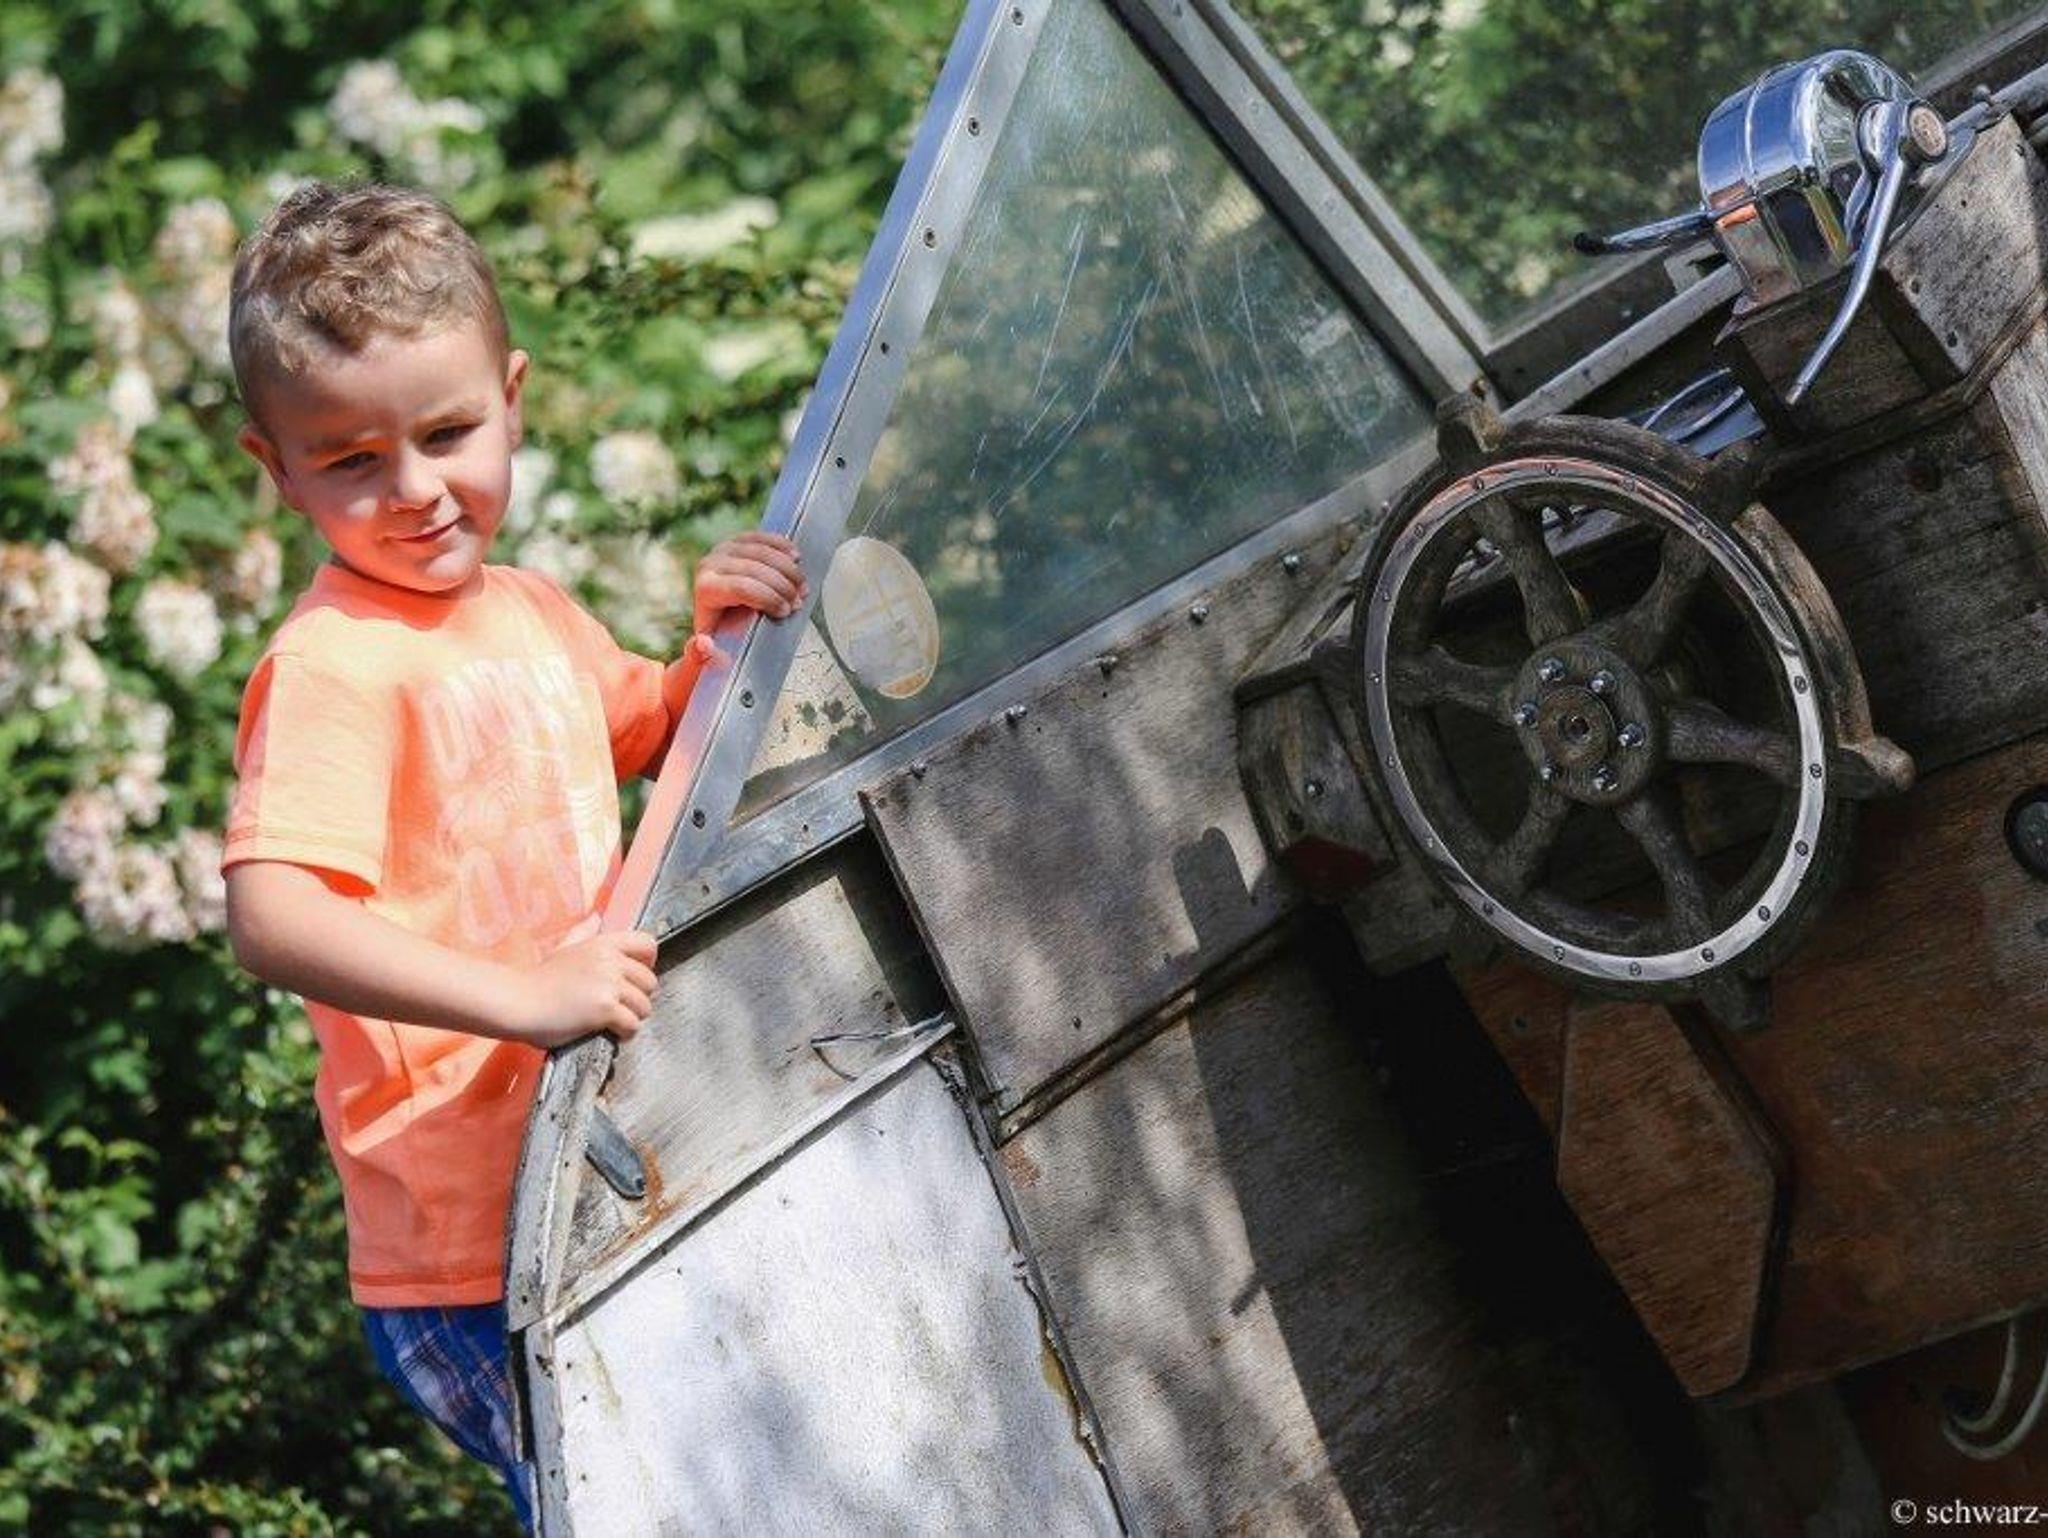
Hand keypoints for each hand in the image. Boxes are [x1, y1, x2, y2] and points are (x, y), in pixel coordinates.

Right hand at [511, 929, 659, 1046]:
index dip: (648, 963)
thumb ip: (584, 932)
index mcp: (603, 944)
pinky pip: (633, 1025)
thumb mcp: (564, 948)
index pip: (648, 944)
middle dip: (638, 998)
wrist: (517, 1002)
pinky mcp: (605, 1009)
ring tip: (613, 1022)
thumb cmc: (538, 980)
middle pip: (650, 981)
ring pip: (644, 1005)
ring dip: (632, 1018)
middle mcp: (610, 961)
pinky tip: (610, 1033)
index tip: (635, 978)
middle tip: (619, 1007)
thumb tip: (596, 917)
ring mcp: (609, 984)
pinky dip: (625, 1033)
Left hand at [692, 531, 806, 642]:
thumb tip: (704, 644)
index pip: (741, 588)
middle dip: (783, 586)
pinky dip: (782, 546)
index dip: (769, 598)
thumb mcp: (706, 652)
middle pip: (755, 569)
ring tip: (801, 588)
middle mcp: (710, 565)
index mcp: (705, 589)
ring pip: (762, 552)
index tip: (786, 612)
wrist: (714, 617)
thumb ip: (700, 654)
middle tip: (798, 603)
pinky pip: (762, 537)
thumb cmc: (718, 636)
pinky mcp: (736, 541)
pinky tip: (795, 558)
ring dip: (788, 570)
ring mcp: (723, 549)